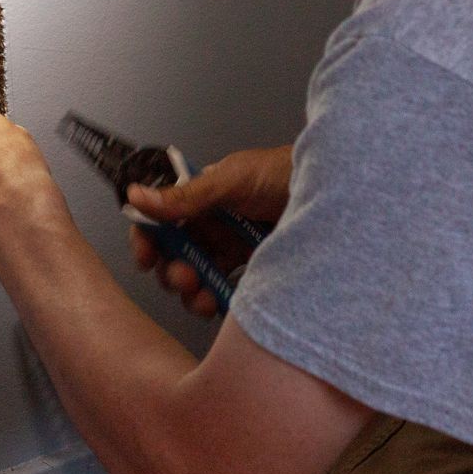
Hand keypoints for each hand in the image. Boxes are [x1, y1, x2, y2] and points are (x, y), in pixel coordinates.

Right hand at [126, 145, 290, 317]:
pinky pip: (225, 288)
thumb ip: (185, 196)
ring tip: (201, 295)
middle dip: (172, 272)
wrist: (333, 192)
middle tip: (185, 277)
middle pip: (175, 255)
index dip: (148, 241)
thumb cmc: (283, 172)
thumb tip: (139, 196)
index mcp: (200, 197)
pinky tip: (221, 301)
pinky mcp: (252, 267)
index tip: (146, 259)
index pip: (161, 221)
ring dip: (191, 292)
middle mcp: (213, 223)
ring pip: (197, 276)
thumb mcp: (230, 180)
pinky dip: (217, 299)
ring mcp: (231, 246)